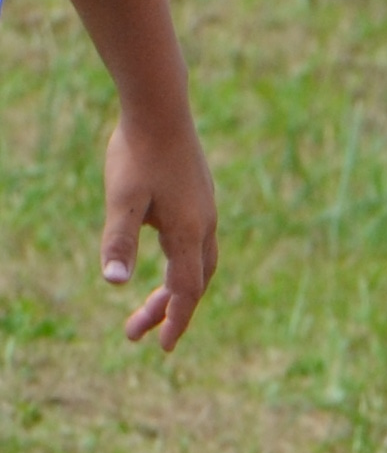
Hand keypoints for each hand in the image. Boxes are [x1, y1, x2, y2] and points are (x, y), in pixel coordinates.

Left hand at [104, 96, 215, 349]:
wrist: (161, 106)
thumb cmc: (137, 152)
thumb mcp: (122, 200)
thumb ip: (119, 241)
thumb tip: (115, 284)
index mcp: (188, 233)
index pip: (186, 291)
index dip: (175, 320)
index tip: (160, 346)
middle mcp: (204, 225)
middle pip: (193, 282)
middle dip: (168, 310)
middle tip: (136, 332)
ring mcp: (205, 209)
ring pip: (198, 263)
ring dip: (176, 287)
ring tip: (151, 302)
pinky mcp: (200, 195)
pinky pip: (197, 242)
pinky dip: (182, 264)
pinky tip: (163, 253)